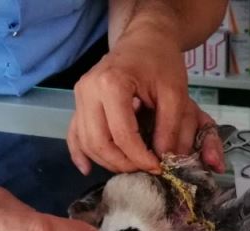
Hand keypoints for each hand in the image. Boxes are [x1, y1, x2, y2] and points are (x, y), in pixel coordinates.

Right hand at [67, 21, 223, 174]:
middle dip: (123, 164)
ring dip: (107, 161)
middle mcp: (88, 91)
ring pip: (86, 142)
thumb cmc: (162, 62)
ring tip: (132, 168)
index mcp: (112, 85)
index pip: (122, 135)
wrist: (145, 39)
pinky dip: (80, 153)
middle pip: (99, 142)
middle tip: (145, 170)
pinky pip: (74, 133)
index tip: (159, 167)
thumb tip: (165, 159)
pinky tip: (87, 169)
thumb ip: (170, 128)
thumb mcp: (175, 93)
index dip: (140, 158)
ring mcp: (79, 97)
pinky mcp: (78, 103)